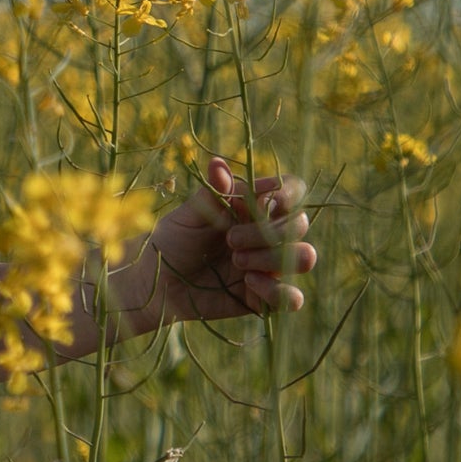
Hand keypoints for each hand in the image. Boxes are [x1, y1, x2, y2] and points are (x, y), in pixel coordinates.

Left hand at [118, 157, 316, 328]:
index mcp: (254, 208)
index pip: (291, 192)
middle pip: (299, 225)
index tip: (270, 201)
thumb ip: (210, 193)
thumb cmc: (173, 241)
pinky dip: (276, 290)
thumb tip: (218, 164)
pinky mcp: (265, 297)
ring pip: (304, 257)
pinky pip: (292, 297)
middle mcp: (269, 235)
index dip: (289, 194)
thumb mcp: (189, 215)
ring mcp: (270, 267)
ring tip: (237, 261)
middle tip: (230, 240)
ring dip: (274, 258)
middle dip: (267, 232)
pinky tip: (248, 283)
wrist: (157, 282)